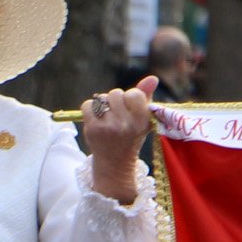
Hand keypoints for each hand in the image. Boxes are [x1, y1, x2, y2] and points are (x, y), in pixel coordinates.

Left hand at [81, 76, 157, 203]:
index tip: (130, 109)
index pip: (134, 94)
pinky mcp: (92, 129)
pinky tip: (97, 120)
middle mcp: (126, 125)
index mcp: (141, 122)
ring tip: (108, 118)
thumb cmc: (131, 138)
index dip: (130, 98)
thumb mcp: (143, 120)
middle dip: (116, 101)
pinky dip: (90, 109)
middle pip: (116, 93)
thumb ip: (147, 97)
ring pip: (102, 98)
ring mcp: (108, 127)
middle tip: (118, 115)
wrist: (114, 164)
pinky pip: (87, 105)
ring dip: (103, 105)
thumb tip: (153, 78)